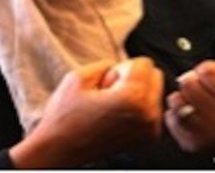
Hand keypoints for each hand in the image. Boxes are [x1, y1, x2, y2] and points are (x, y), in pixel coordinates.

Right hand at [10, 57, 163, 167]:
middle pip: (155, 75)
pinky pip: (151, 107)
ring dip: (136, 91)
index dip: (121, 68)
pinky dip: (138, 106)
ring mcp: (149, 129)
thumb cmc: (65, 116)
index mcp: (133, 98)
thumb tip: (120, 66)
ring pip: (154, 91)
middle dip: (134, 77)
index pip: (144, 63)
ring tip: (111, 105)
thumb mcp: (79, 77)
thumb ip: (106, 64)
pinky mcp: (147, 137)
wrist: (59, 150)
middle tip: (110, 91)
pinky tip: (116, 114)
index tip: (106, 82)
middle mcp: (147, 115)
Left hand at [165, 60, 214, 166]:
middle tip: (200, 88)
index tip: (211, 77)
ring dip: (182, 96)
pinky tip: (188, 112)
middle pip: (189, 85)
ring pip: (177, 101)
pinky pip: (171, 118)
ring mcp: (210, 137)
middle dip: (192, 81)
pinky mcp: (194, 145)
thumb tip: (197, 71)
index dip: (206, 70)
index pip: (208, 72)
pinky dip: (175, 111)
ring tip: (192, 99)